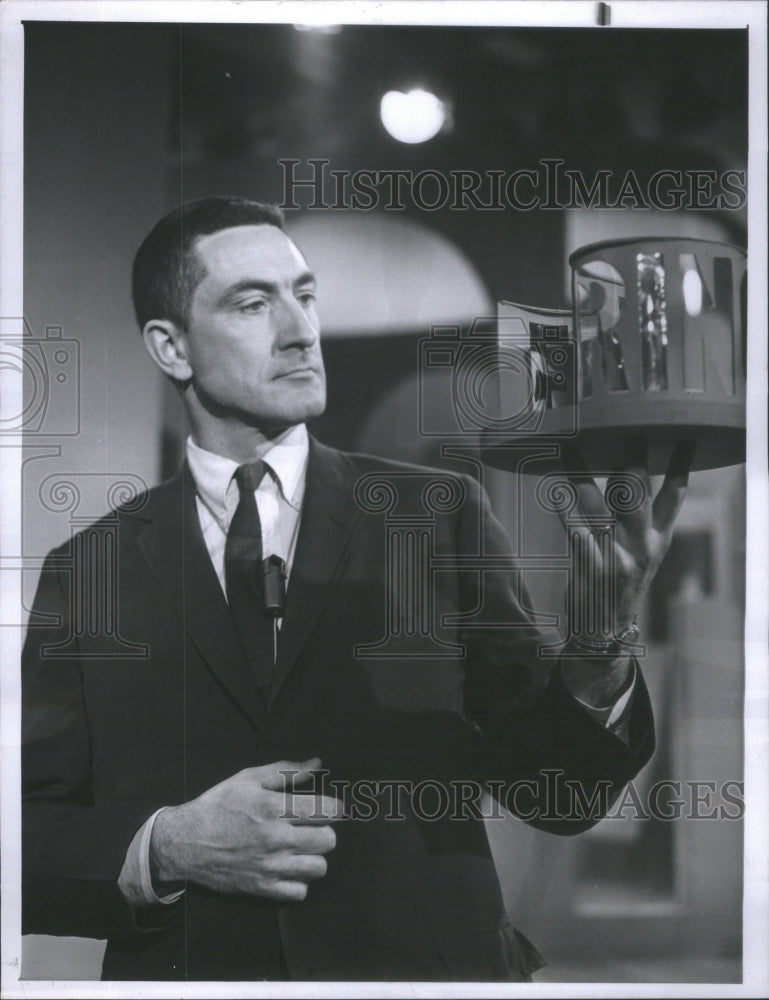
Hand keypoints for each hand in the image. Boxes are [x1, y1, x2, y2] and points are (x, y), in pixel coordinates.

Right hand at [150, 758, 342, 901]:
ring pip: (318, 868)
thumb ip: (286, 771)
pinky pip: (299, 892)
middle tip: (311, 827)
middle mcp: (275, 839)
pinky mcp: (261, 888)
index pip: (326, 810)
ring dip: (313, 856)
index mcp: (273, 808)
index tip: (328, 807)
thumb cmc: (218, 805)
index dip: (334, 807)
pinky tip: (288, 868)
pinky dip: (298, 881)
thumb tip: (317, 764)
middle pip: (328, 840)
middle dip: (324, 830)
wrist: (185, 842)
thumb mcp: (249, 778)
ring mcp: (269, 866)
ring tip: (300, 848)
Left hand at [555, 440, 693, 703]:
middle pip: (637, 489)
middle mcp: (643, 544)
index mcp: (658, 538)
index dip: (680, 465)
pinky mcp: (593, 567)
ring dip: (583, 472)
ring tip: (571, 445)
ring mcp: (618, 555)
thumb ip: (641, 520)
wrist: (604, 632)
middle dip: (629, 455)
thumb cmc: (619, 583)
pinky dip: (566, 508)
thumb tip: (629, 477)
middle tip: (617, 424)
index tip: (684, 437)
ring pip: (603, 502)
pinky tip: (556, 490)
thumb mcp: (643, 554)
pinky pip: (577, 530)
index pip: (674, 495)